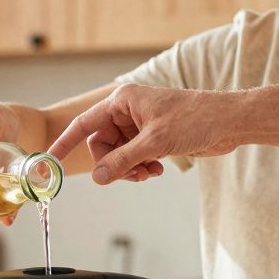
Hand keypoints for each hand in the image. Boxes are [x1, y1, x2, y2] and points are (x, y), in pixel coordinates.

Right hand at [47, 83, 237, 184]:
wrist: (229, 121)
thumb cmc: (195, 119)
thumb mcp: (154, 143)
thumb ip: (122, 161)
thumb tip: (98, 177)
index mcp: (122, 101)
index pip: (84, 124)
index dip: (65, 143)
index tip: (50, 160)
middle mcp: (128, 111)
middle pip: (101, 145)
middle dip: (111, 164)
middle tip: (128, 176)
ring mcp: (140, 125)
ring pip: (117, 154)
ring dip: (128, 168)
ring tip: (147, 174)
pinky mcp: (153, 137)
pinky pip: (133, 157)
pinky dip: (140, 167)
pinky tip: (156, 170)